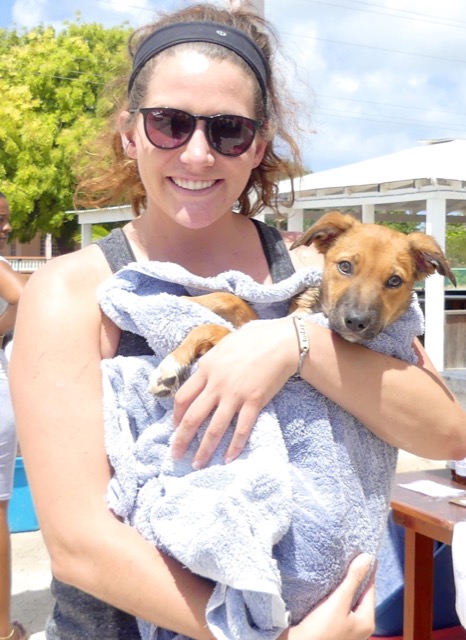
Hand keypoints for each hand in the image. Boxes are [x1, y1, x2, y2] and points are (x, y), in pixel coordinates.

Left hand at [172, 316, 298, 467]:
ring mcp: (235, 395)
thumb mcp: (224, 345)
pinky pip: (241, 429)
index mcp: (206, 368)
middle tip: (175, 454)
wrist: (282, 342)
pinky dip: (234, 446)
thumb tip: (201, 372)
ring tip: (197, 464)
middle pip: (193, 417)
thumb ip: (211, 362)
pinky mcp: (254, 402)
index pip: (183, 397)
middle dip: (181, 439)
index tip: (174, 427)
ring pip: (214, 428)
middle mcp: (217, 384)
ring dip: (204, 449)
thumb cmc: (254, 338)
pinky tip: (228, 458)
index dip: (176, 415)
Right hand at [287, 553, 375, 639]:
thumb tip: (367, 558)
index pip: (370, 589)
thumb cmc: (322, 630)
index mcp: (366, 621)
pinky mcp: (332, 625)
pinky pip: (337, 604)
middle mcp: (359, 625)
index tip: (364, 552)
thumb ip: (353, 579)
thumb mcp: (339, 602)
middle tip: (350, 555)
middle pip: (359, 594)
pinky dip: (334, 593)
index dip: (367, 570)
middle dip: (354, 576)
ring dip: (343, 584)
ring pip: (347, 598)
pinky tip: (327, 583)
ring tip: (337, 565)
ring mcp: (345, 626)